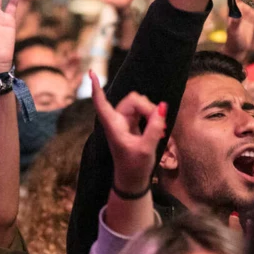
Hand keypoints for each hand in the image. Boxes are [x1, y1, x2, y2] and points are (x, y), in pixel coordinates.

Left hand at [90, 72, 165, 192]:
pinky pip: (143, 112)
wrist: (132, 180)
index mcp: (114, 126)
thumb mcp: (146, 148)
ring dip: (151, 112)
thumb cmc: (135, 167)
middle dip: (147, 107)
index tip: (91, 73)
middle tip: (159, 123)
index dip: (96, 88)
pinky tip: (159, 130)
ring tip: (159, 130)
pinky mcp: (132, 125)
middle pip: (132, 100)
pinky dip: (152, 117)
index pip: (101, 103)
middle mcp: (117, 121)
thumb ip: (154, 127)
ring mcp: (125, 122)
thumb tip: (162, 107)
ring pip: (139, 104)